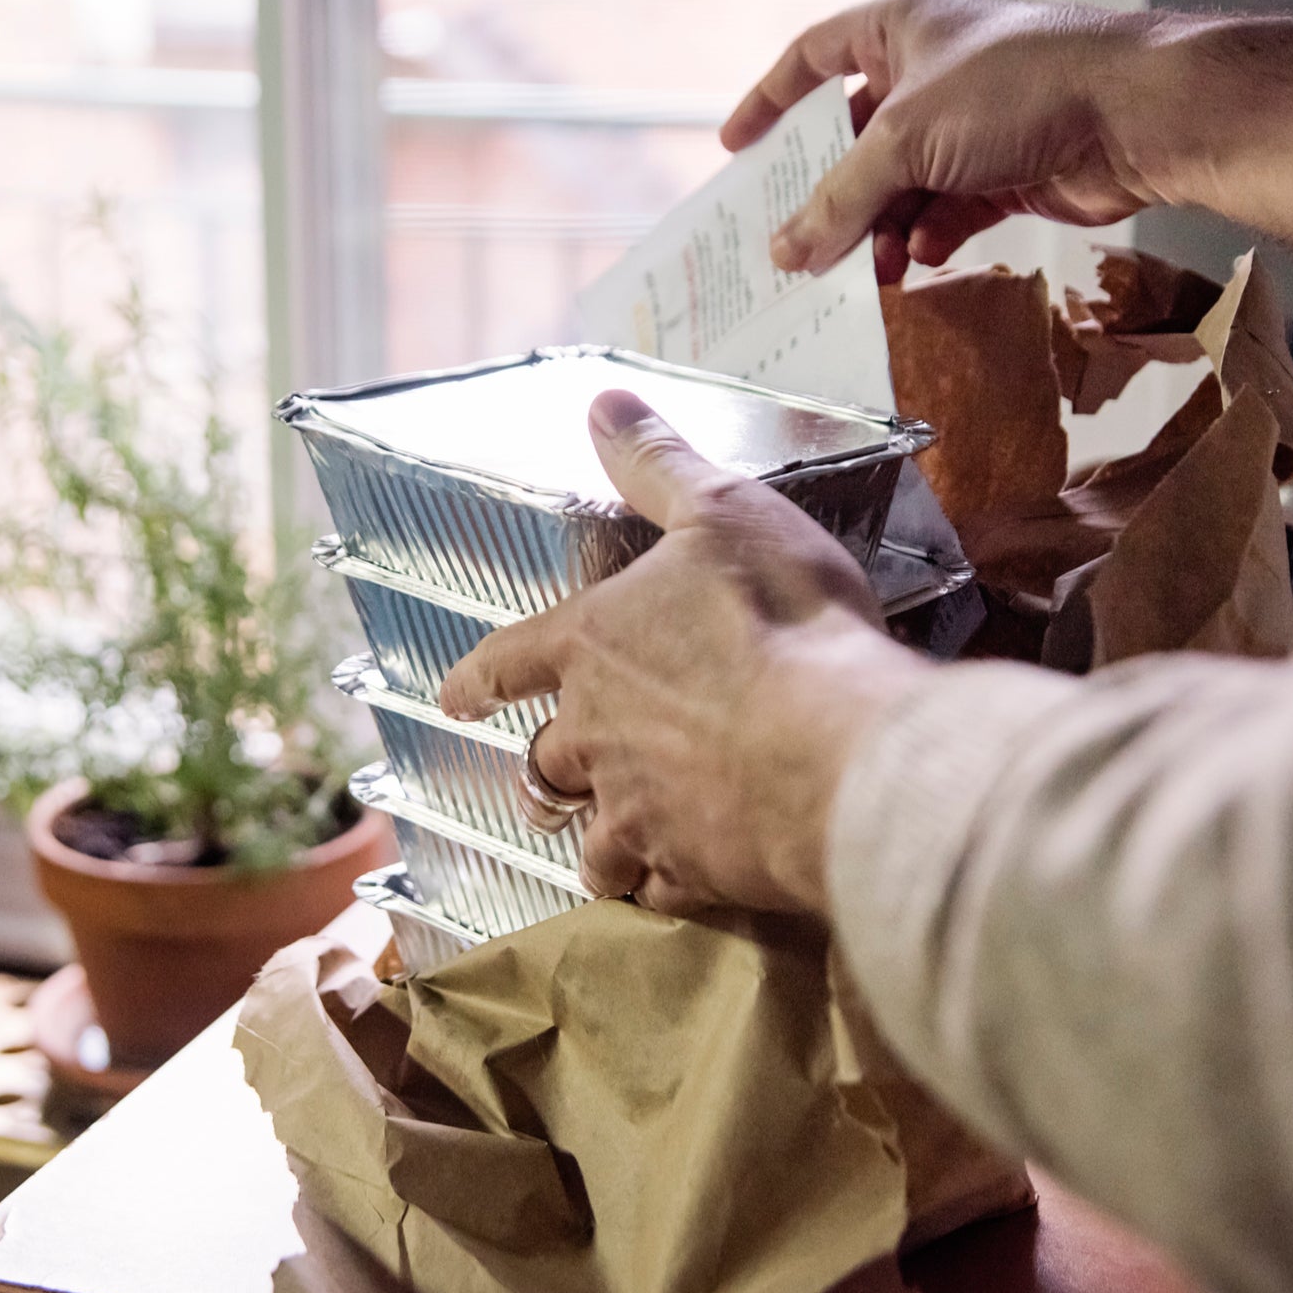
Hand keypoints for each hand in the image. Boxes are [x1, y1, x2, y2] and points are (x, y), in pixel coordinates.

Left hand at [438, 390, 930, 918]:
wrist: (838, 749)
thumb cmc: (780, 619)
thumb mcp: (722, 513)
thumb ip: (657, 464)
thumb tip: (603, 401)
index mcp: (589, 647)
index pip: (508, 660)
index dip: (478, 677)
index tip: (454, 699)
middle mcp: (594, 737)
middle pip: (547, 762)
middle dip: (552, 768)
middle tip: (559, 776)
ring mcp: (636, 813)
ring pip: (592, 841)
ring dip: (599, 840)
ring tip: (615, 845)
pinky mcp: (688, 872)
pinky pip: (655, 891)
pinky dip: (662, 886)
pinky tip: (683, 883)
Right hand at [724, 0, 1163, 283]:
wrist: (1135, 116)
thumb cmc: (1022, 86)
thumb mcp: (905, 140)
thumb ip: (838, 200)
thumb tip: (787, 251)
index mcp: (901, 25)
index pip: (813, 57)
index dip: (769, 101)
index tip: (737, 148)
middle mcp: (933, 68)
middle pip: (855, 138)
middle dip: (830, 194)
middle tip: (795, 241)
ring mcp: (971, 121)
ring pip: (899, 184)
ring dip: (878, 229)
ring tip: (864, 269)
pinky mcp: (1005, 169)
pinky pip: (943, 210)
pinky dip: (926, 236)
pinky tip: (918, 257)